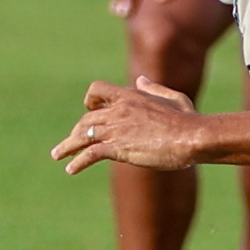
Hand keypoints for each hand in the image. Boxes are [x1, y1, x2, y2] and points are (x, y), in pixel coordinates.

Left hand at [54, 78, 199, 173]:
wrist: (191, 137)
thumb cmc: (188, 119)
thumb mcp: (173, 98)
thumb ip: (154, 89)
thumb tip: (140, 80)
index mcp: (130, 96)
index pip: (98, 90)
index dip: (91, 100)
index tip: (89, 110)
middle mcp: (118, 111)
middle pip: (87, 119)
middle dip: (76, 131)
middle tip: (71, 142)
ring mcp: (116, 129)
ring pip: (83, 136)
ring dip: (67, 146)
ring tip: (57, 155)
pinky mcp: (117, 148)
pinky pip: (90, 154)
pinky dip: (77, 161)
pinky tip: (71, 169)